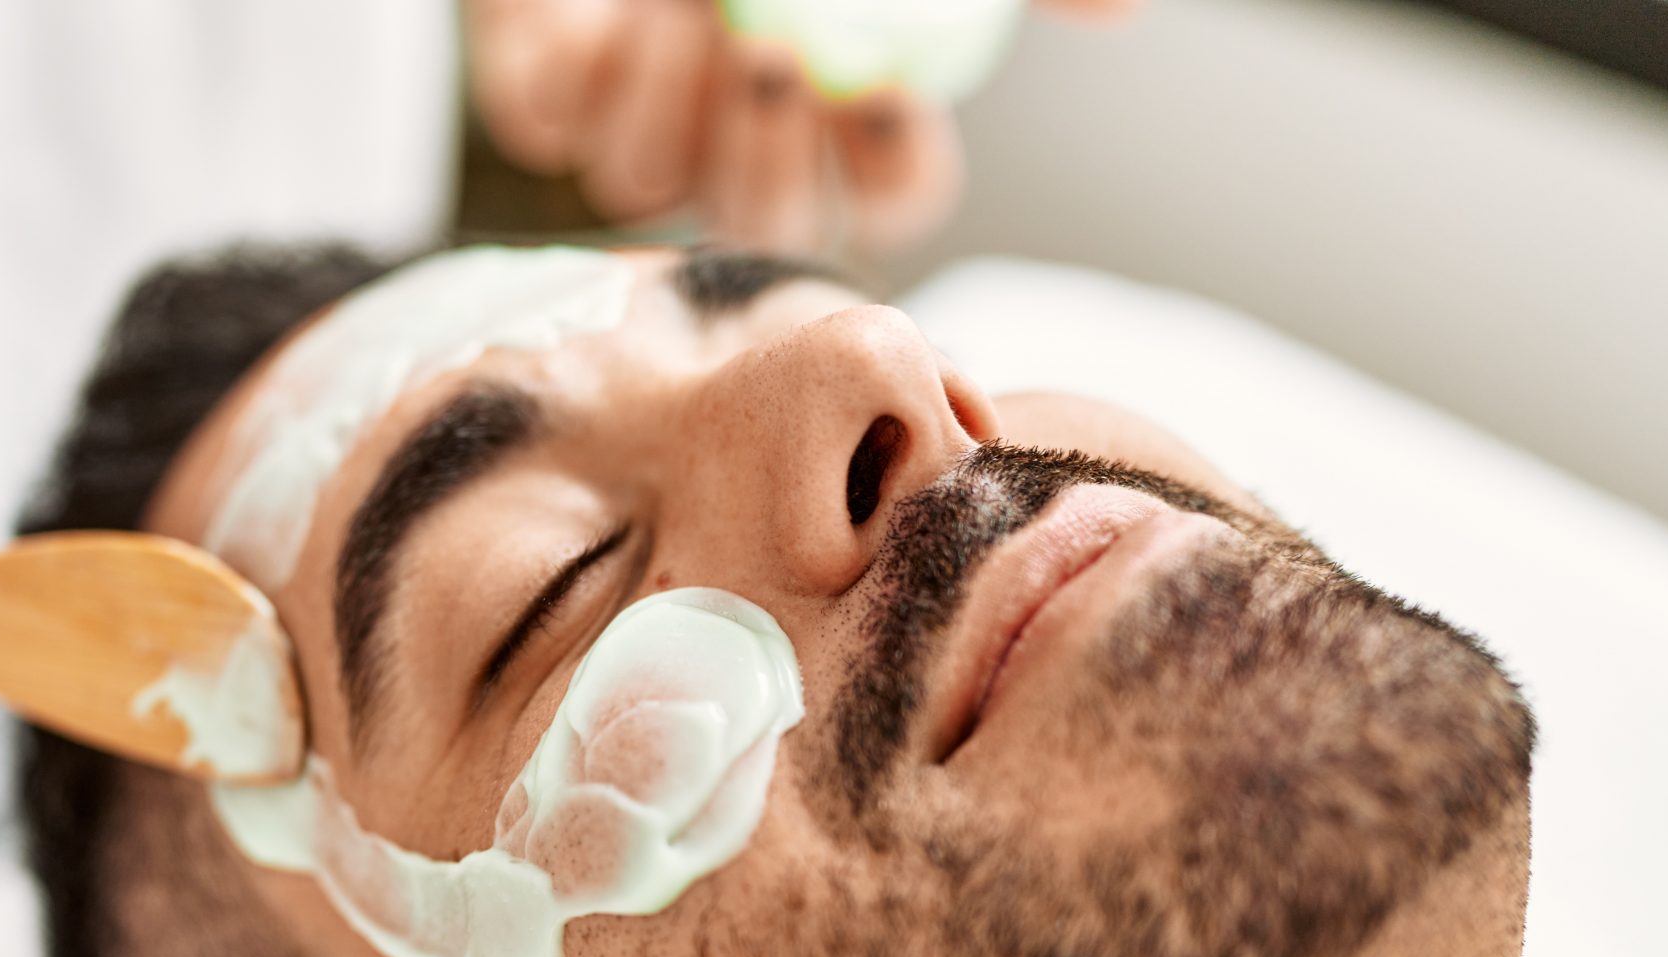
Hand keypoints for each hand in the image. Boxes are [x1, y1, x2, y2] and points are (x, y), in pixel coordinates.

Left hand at [468, 0, 1138, 254]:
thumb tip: (1119, 13)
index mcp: (843, 96)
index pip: (896, 196)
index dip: (896, 167)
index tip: (890, 90)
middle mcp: (747, 131)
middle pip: (774, 224)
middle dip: (770, 155)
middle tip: (772, 54)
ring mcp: (646, 120)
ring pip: (662, 189)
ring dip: (682, 103)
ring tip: (692, 0)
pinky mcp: (549, 95)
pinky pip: (571, 138)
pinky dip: (603, 75)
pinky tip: (619, 9)